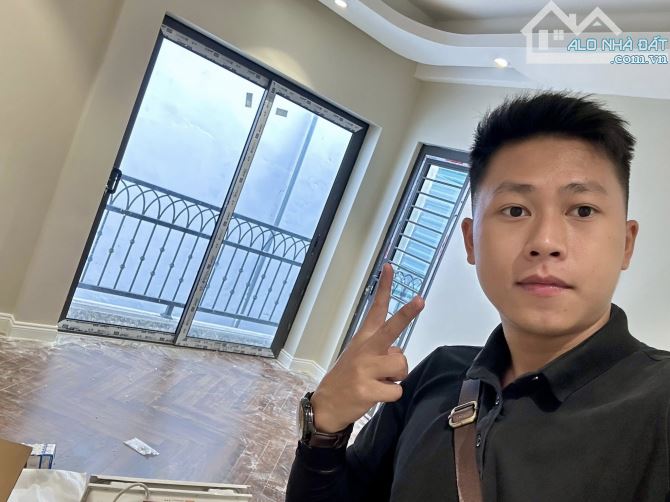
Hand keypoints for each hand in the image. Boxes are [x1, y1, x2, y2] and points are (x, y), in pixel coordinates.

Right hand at [310, 263, 424, 432]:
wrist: (327, 405)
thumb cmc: (349, 378)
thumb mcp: (360, 358)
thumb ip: (381, 351)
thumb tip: (398, 354)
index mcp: (363, 338)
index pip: (376, 309)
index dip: (384, 288)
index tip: (390, 267)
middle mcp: (364, 350)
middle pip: (391, 329)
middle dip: (407, 314)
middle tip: (420, 300)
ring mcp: (364, 369)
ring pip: (401, 366)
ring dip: (396, 378)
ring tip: (379, 381)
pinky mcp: (366, 390)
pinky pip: (396, 391)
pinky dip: (390, 395)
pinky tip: (374, 395)